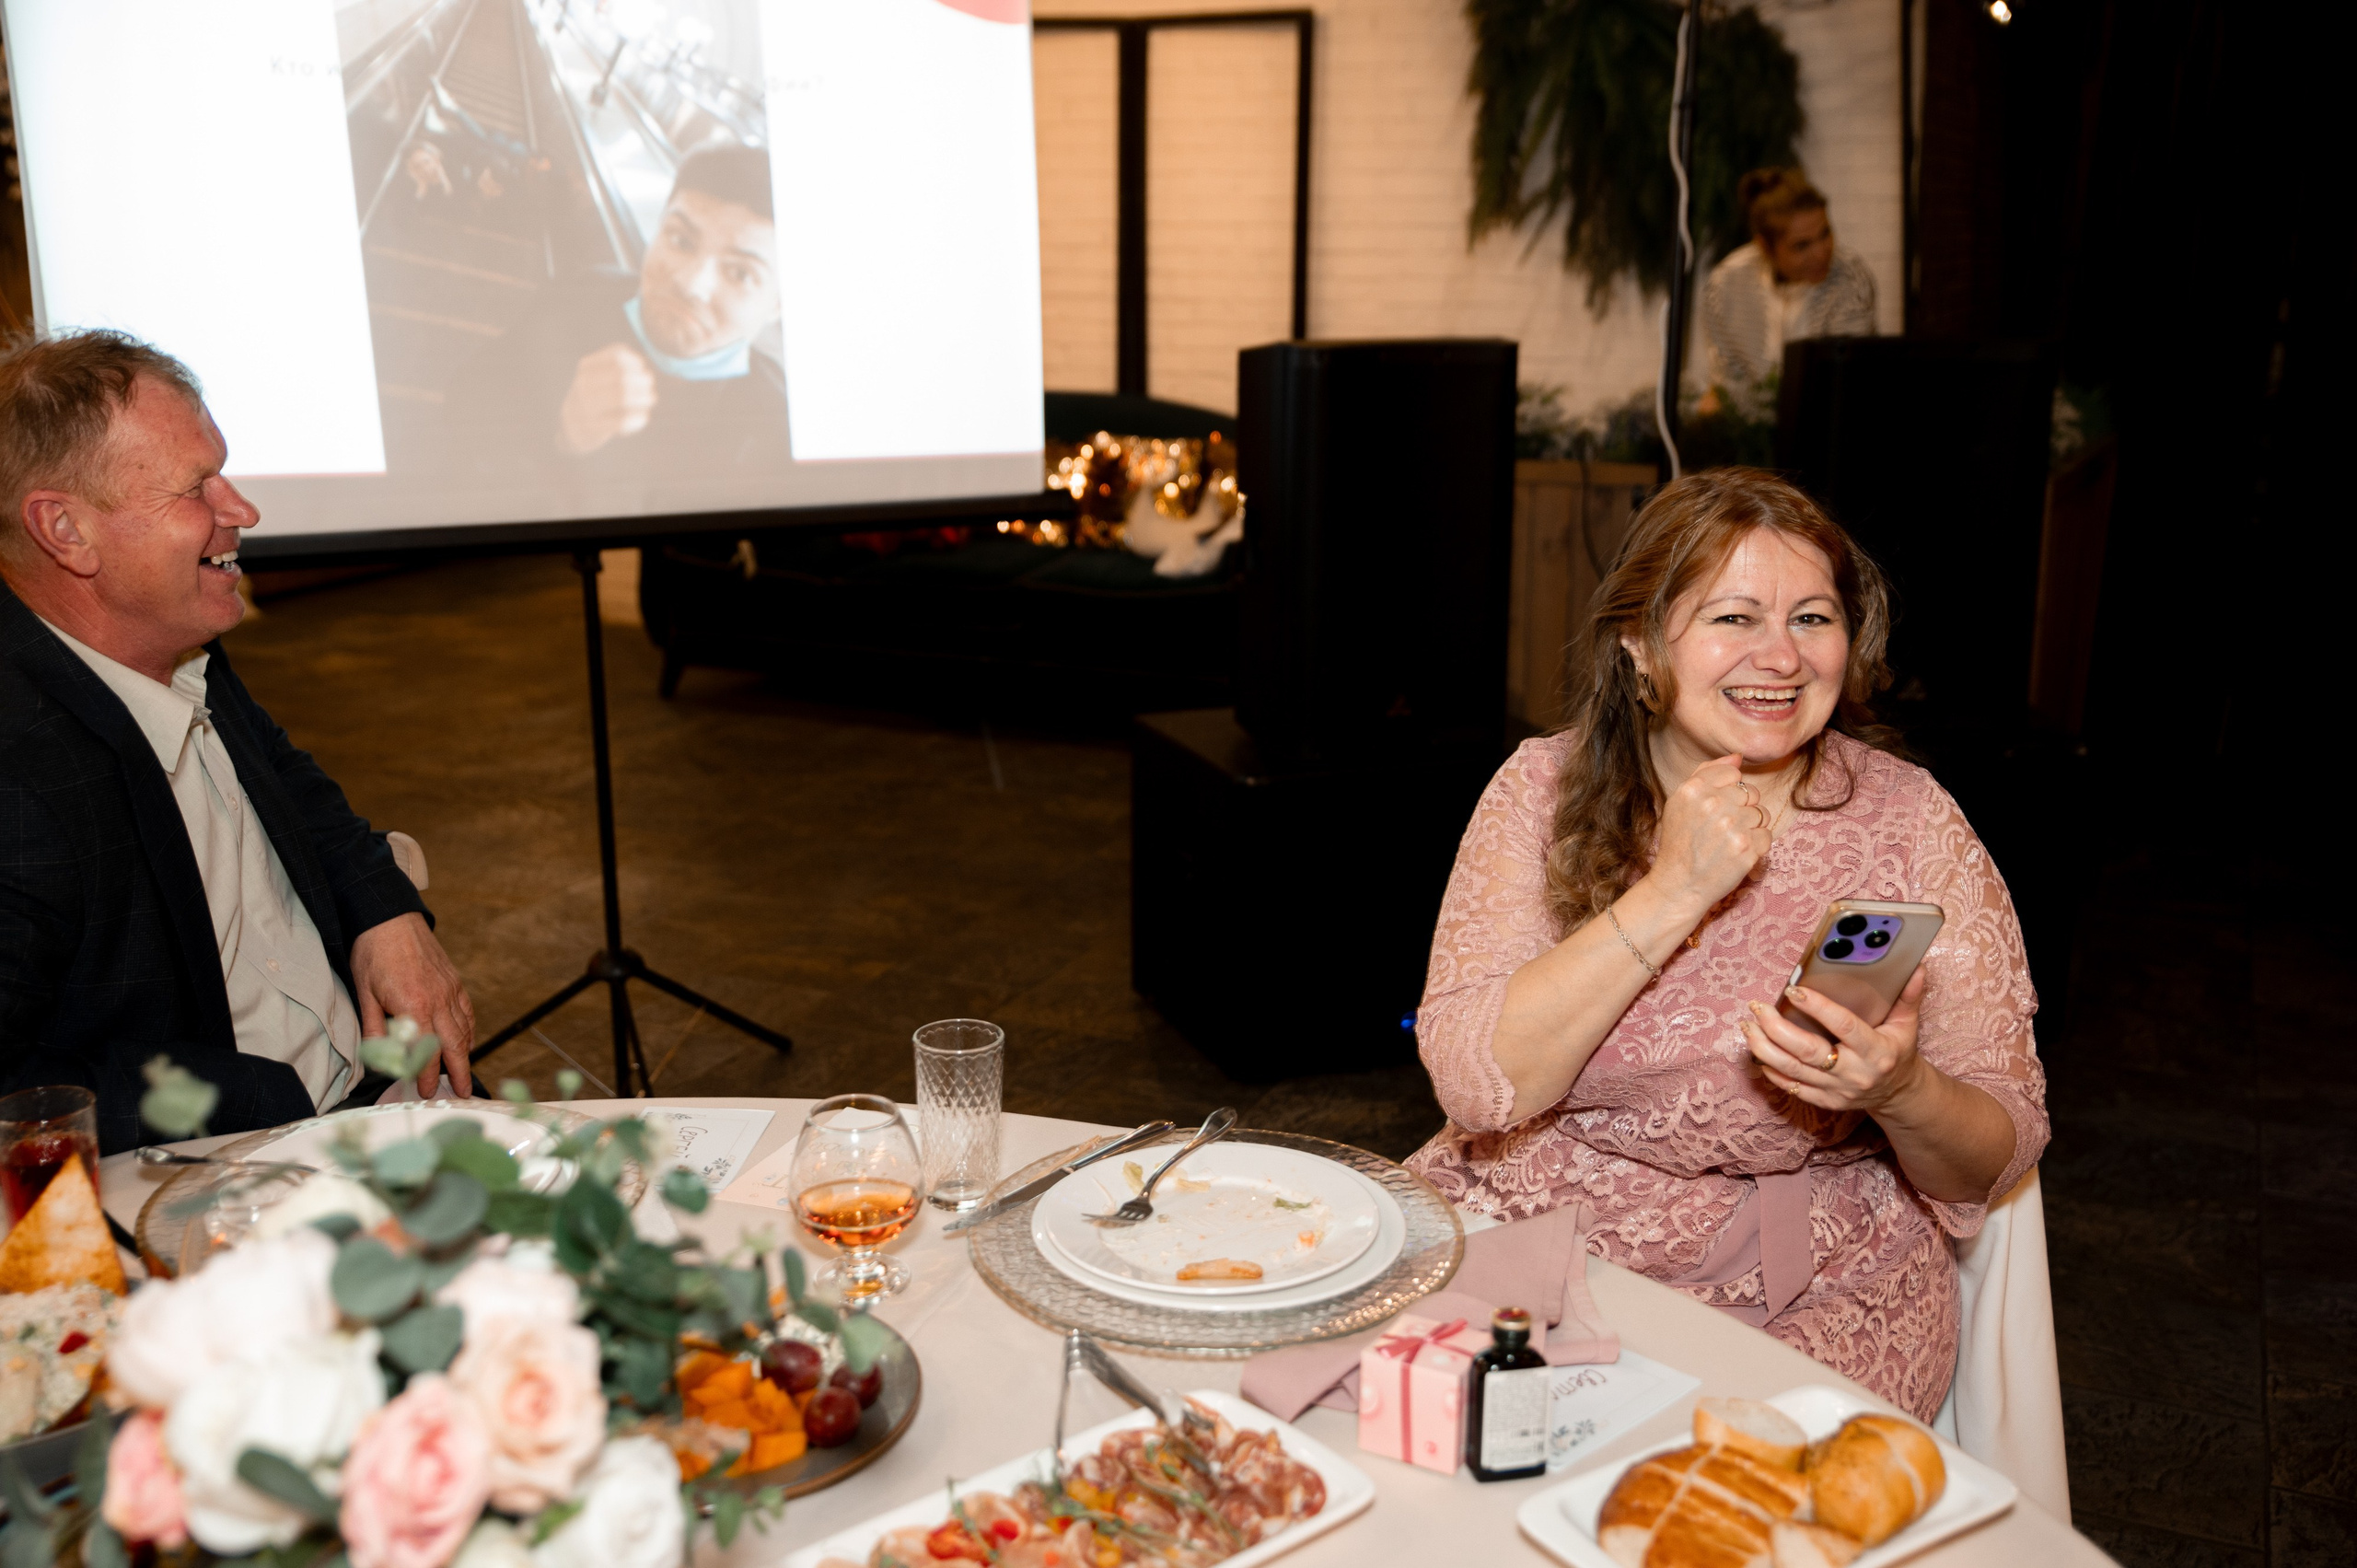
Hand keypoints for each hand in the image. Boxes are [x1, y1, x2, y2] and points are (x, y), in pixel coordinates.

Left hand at [350, 913, 475, 1096]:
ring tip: (465, 1073)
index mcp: (415, 1007)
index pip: (426, 1053)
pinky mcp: (453, 981)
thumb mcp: (364, 994)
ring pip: (464, 1030)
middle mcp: (438, 1001)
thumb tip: (379, 1058)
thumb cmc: (373, 954)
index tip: (425, 1091)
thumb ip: (376, 1029)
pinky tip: (468, 1040)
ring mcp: (449, 990)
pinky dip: (470, 1030)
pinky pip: (467, 1012)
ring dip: (466, 1055)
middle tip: (463, 1092)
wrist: (389, 918)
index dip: (427, 1076)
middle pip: (455, 1046)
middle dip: (460, 1072)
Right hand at [557, 344, 656, 454]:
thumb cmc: (594, 396)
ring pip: (622, 398)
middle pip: (621, 377)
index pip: (616, 356)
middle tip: (650, 385)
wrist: (572, 426)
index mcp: (586, 368)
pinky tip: (642, 417)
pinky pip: (623, 421)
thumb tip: (645, 367)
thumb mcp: (599, 375)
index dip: (634, 361)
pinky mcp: (594, 428)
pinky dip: (638, 418)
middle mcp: (584, 385)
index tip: (641, 367)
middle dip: (642, 380)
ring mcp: (587, 407)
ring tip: (650, 398)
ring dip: (644, 398)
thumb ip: (621, 367)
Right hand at [1648, 753, 1770, 913]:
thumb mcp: (1680, 802)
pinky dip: (1756, 846)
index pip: (1734, 775)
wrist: (1679, 884)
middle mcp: (1713, 805)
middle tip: (1722, 829)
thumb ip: (1706, 773)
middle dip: (1742, 810)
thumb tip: (1737, 757)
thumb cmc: (1681, 842)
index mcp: (1693, 789)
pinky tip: (1737, 853)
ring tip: (1729, 842)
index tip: (1716, 809)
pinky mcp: (1747, 849)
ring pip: (1761, 814)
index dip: (1728, 792)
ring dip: (1750, 828)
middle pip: (1751, 793)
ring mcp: (1731, 828)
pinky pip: (1767, 835)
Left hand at [1743, 967, 1928, 1115]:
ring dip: (1765, 1048)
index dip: (1818, 1008)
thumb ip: (1908, 996)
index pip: (1843, 1026)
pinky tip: (1757, 1051)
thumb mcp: (1907, 1024)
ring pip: (1793, 1070)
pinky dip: (1772, 1071)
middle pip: (1809, 1051)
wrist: (1899, 1093)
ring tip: (1748, 1026)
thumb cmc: (1898, 1051)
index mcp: (1876, 1051)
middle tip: (1757, 1007)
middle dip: (1777, 1028)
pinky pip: (1792, 1089)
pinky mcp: (1826, 1103)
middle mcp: (1855, 1073)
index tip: (1795, 989)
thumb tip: (1917, 967)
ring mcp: (1838, 1091)